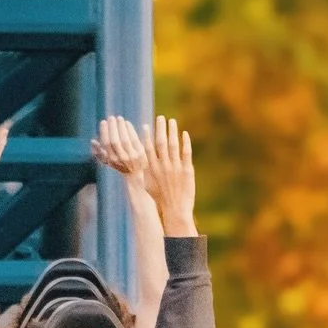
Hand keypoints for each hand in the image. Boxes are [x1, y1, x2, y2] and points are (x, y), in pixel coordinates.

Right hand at [91, 114, 147, 186]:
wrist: (138, 177)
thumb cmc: (123, 167)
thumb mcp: (110, 162)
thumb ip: (101, 154)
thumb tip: (92, 141)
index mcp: (112, 160)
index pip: (106, 144)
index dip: (104, 132)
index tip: (103, 121)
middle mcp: (121, 159)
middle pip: (115, 141)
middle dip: (113, 128)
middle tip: (111, 118)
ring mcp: (132, 157)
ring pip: (125, 139)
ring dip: (121, 127)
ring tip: (119, 118)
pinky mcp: (141, 153)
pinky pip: (135, 139)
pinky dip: (130, 130)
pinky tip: (127, 123)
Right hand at [140, 115, 197, 237]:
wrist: (175, 210)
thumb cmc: (161, 200)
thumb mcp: (149, 186)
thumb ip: (146, 172)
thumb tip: (140, 164)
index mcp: (152, 169)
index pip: (148, 148)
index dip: (147, 136)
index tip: (147, 125)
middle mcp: (162, 166)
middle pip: (160, 142)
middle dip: (160, 128)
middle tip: (160, 117)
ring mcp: (175, 167)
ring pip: (173, 144)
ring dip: (172, 131)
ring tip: (172, 121)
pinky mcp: (187, 170)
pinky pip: (186, 152)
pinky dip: (185, 142)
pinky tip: (184, 134)